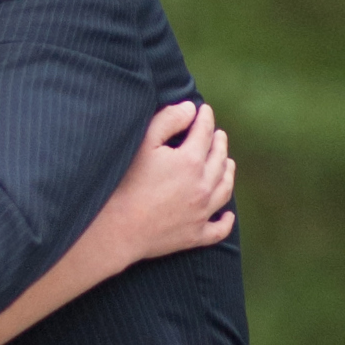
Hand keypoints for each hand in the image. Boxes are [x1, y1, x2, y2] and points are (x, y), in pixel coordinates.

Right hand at [100, 97, 234, 269]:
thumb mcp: (143, 143)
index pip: (205, 133)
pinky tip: (228, 215)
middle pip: (219, 160)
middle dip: (220, 143)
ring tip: (228, 164)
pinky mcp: (194, 235)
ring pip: (224, 190)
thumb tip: (191, 108)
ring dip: (228, 174)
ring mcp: (201, 213)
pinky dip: (226, 221)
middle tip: (219, 135)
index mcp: (191, 161)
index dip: (205, 118)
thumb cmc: (125, 182)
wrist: (116, 229)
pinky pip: (218, 229)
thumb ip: (168, 120)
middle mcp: (203, 186)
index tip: (204, 110)